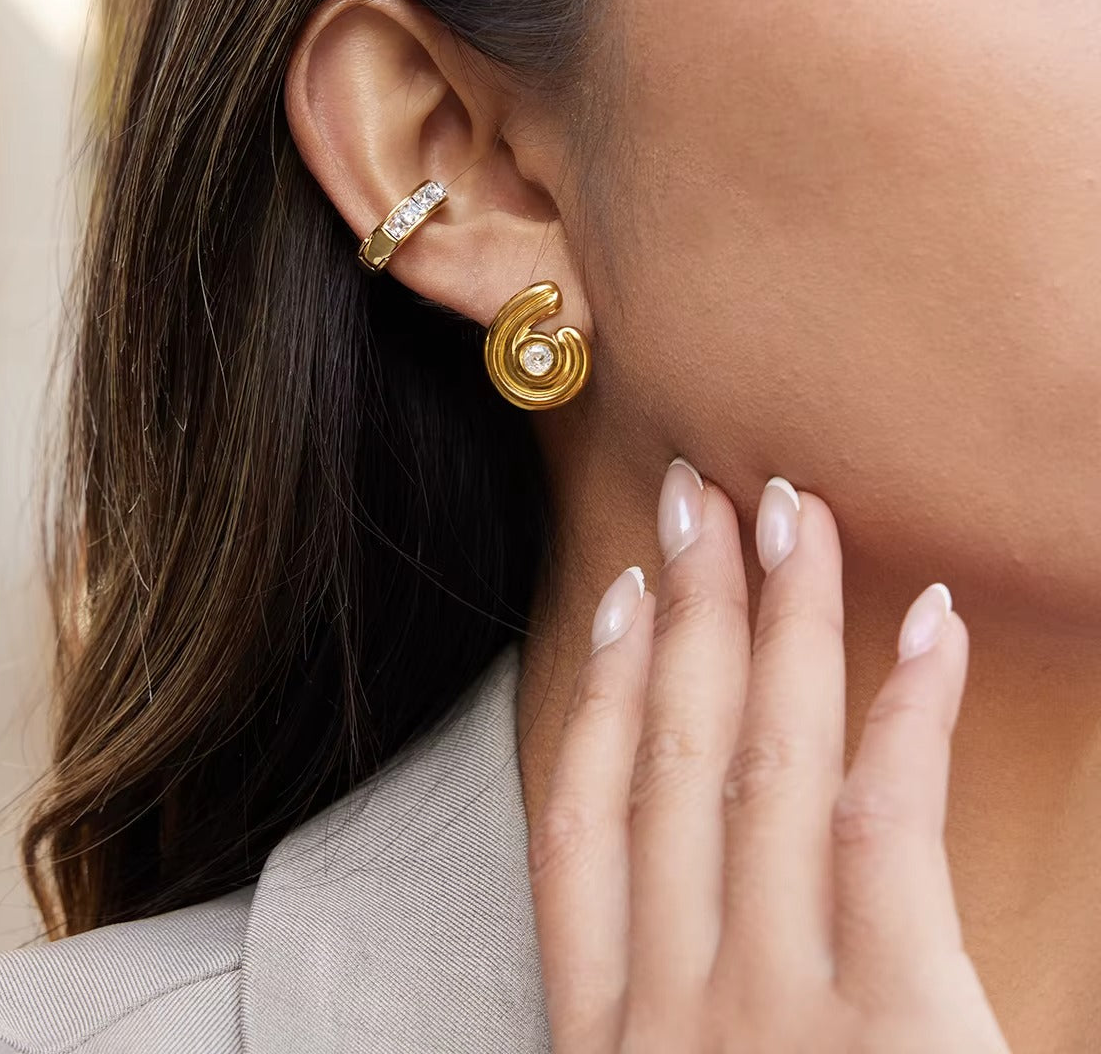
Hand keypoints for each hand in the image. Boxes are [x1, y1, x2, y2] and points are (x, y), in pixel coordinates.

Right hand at [528, 463, 1010, 1052]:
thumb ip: (678, 1028)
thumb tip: (695, 923)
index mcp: (611, 1039)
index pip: (577, 829)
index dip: (597, 694)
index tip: (618, 598)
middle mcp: (674, 1006)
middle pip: (670, 760)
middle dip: (683, 611)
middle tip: (695, 505)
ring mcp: (774, 1010)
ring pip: (764, 764)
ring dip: (776, 621)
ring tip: (788, 518)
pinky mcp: (896, 1028)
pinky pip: (887, 827)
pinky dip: (911, 714)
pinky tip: (929, 626)